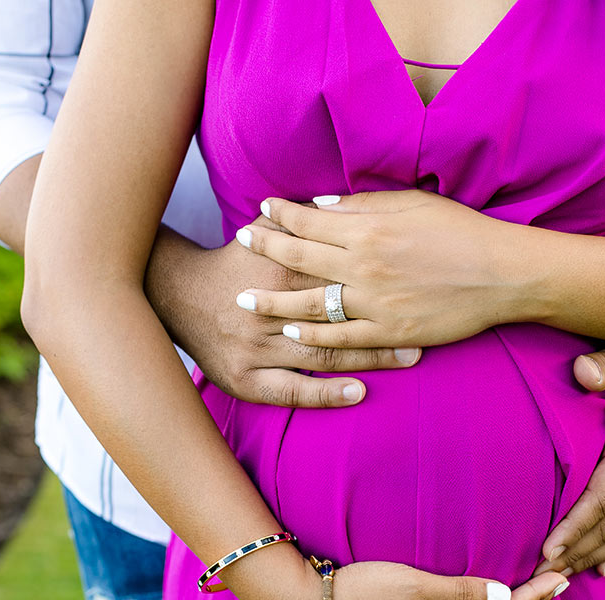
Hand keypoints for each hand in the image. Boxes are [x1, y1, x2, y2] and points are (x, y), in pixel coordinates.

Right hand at [144, 213, 421, 406]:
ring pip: (323, 354)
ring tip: (410, 359)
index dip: (381, 279)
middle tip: (429, 329)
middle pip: (339, 317)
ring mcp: (259, 348)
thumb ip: (301, 222)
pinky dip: (326, 393)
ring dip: (369, 358)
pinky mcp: (247, 379)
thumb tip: (339, 200)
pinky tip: (358, 394)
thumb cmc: (233, 261)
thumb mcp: (264, 233)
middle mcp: (272, 310)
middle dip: (385, 323)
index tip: (421, 284)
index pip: (339, 274)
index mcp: (281, 270)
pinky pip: (292, 391)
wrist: (176, 294)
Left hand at [234, 191, 523, 348]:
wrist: (502, 275)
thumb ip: (364, 205)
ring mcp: (375, 303)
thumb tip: (322, 205)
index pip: (310, 221)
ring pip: (311, 305)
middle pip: (299, 259)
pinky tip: (292, 333)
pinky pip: (341, 337)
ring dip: (274, 302)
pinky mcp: (390, 333)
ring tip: (246, 300)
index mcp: (369, 230)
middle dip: (264, 250)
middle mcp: (363, 266)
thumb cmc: (462, 232)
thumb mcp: (414, 204)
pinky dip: (313, 336)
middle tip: (238, 244)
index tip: (261, 210)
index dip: (281, 215)